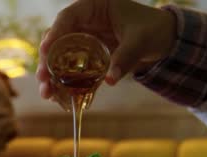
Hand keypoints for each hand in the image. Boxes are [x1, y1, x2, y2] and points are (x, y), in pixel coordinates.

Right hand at [36, 0, 176, 98]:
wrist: (163, 39)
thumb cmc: (152, 29)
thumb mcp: (141, 40)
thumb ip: (125, 57)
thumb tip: (110, 79)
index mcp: (93, 7)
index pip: (67, 17)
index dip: (54, 33)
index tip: (44, 50)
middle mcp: (83, 23)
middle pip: (57, 39)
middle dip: (47, 60)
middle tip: (43, 79)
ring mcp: (82, 41)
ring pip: (58, 56)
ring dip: (51, 75)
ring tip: (47, 93)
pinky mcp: (86, 58)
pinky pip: (70, 70)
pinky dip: (63, 83)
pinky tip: (57, 97)